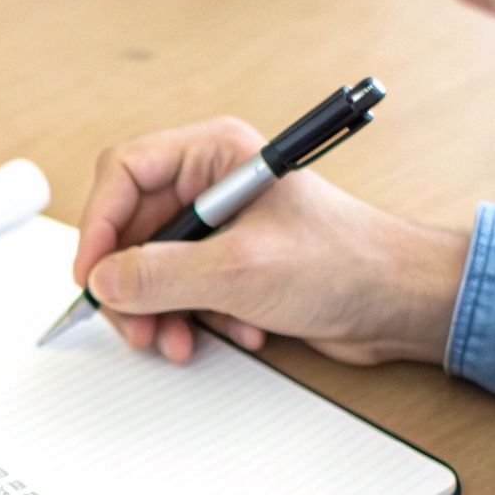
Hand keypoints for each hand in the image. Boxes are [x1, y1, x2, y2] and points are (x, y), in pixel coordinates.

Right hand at [73, 117, 469, 365]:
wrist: (402, 302)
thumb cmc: (348, 262)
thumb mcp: (239, 271)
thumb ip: (161, 276)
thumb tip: (104, 280)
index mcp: (214, 154)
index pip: (124, 174)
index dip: (99, 226)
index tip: (92, 276)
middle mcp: (213, 183)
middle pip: (133, 227)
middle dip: (131, 283)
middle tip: (133, 324)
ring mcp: (223, 226)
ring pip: (156, 267)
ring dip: (161, 310)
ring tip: (178, 340)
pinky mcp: (234, 265)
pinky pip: (186, 291)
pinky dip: (197, 318)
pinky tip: (233, 332)